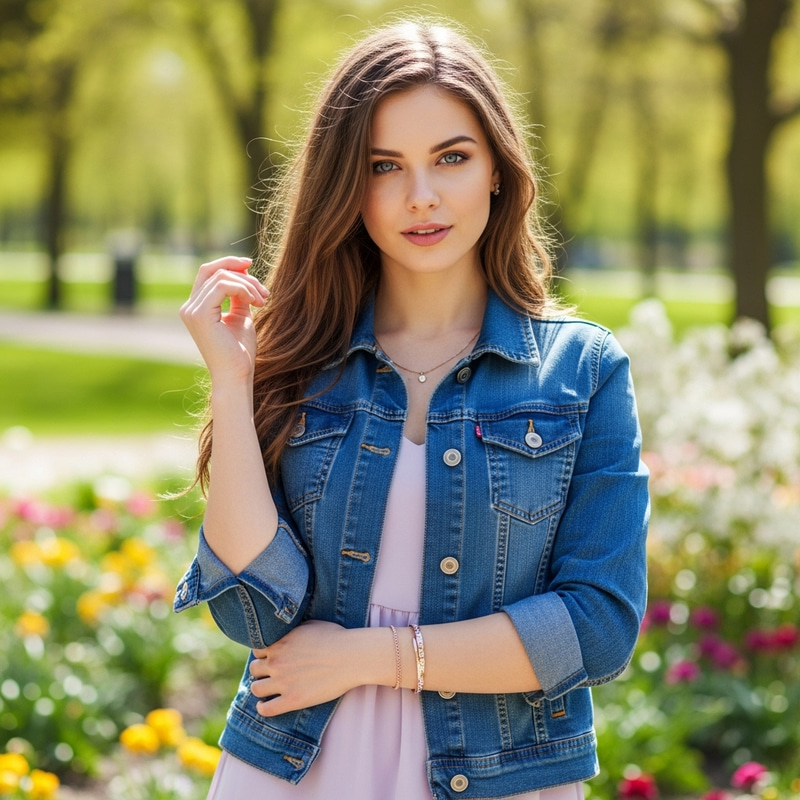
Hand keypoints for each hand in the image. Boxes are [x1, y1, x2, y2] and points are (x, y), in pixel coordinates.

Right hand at [179, 256, 268, 384]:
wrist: (237, 376)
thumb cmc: (240, 352)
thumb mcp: (240, 316)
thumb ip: (238, 295)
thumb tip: (244, 272)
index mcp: (196, 308)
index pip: (207, 273)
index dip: (228, 263)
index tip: (250, 265)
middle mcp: (189, 307)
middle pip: (213, 270)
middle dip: (242, 274)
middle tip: (264, 292)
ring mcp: (191, 310)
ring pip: (221, 276)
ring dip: (248, 284)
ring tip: (263, 301)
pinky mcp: (200, 314)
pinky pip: (223, 286)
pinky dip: (243, 289)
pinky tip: (256, 302)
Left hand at [249, 621, 366, 715]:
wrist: (350, 657)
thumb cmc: (336, 638)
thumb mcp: (310, 625)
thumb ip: (292, 631)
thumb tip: (285, 633)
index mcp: (280, 643)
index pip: (257, 650)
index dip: (264, 655)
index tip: (272, 659)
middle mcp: (276, 662)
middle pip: (254, 669)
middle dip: (261, 671)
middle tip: (271, 674)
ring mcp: (283, 682)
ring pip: (256, 688)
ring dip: (260, 689)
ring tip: (268, 690)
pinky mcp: (292, 700)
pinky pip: (266, 709)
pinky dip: (263, 708)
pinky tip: (267, 705)